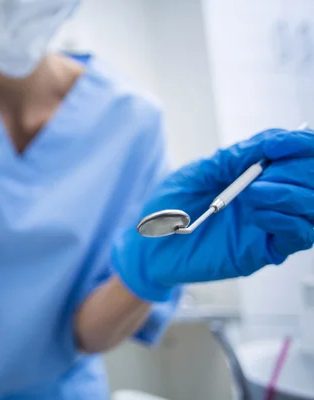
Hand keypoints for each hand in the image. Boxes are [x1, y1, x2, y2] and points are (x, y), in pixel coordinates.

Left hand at [112, 128, 313, 301]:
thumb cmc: (169, 206)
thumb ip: (233, 158)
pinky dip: (286, 221)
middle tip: (266, 174)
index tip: (284, 143)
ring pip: (312, 205)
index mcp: (255, 171)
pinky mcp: (264, 250)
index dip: (297, 143)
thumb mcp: (197, 173)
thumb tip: (271, 142)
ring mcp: (270, 222)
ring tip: (254, 193)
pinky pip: (298, 235)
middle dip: (297, 169)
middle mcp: (270, 195)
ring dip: (291, 194)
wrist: (148, 244)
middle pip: (310, 177)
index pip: (297, 152)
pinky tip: (258, 214)